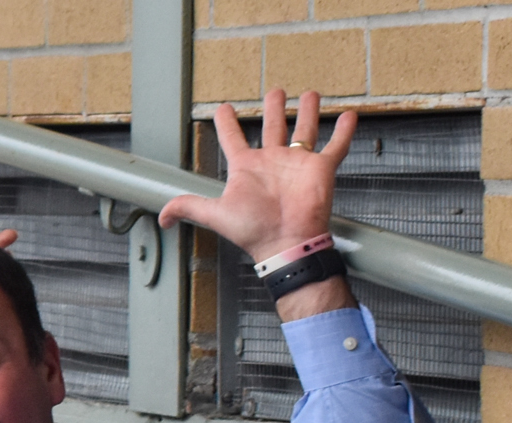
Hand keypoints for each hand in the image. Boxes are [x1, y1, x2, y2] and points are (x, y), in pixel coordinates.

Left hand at [159, 89, 354, 264]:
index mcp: (247, 168)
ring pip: (304, 130)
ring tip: (309, 94)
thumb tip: (162, 217)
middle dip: (273, 108)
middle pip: (272, 127)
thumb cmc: (253, 230)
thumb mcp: (215, 214)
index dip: (226, 123)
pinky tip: (349, 116)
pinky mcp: (321, 169)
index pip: (233, 139)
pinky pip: (336, 146)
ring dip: (307, 112)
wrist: (286, 243)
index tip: (222, 108)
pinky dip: (343, 131)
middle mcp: (272, 162)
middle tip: (274, 91)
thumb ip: (189, 207)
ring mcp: (298, 163)